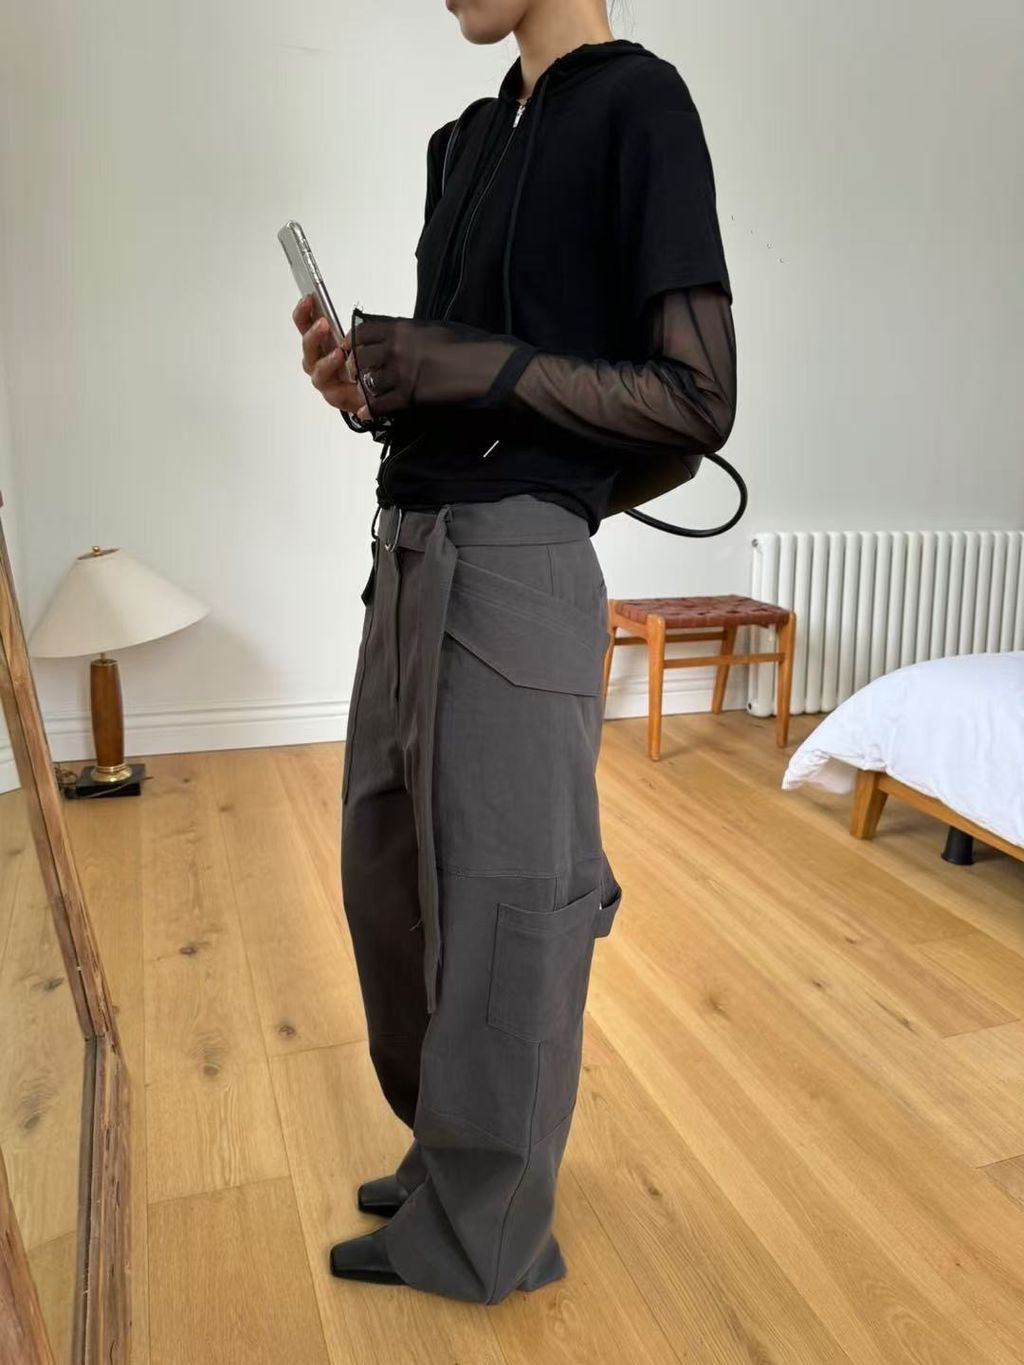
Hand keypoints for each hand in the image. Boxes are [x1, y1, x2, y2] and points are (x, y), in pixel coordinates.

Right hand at [292, 294, 368, 415]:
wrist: (372, 392)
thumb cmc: (360, 363)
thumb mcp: (359, 341)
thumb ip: (352, 329)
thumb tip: (353, 317)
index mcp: (319, 342)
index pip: (305, 324)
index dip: (304, 311)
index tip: (309, 298)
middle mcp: (317, 360)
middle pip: (307, 346)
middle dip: (313, 334)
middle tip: (323, 324)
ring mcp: (323, 379)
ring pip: (317, 370)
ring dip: (327, 361)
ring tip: (338, 353)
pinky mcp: (333, 397)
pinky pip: (332, 391)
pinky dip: (340, 387)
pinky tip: (348, 376)